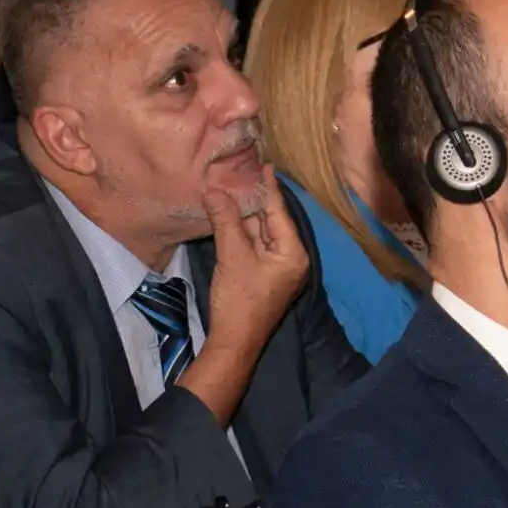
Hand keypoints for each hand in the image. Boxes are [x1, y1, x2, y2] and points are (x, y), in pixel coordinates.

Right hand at [177, 163, 309, 424]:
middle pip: (270, 221)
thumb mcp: (232, 256)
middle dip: (254, 200)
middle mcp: (290, 259)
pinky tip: (227, 215)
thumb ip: (226, 220)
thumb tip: (214, 188)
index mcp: (293, 253)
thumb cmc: (239, 301)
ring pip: (259, 234)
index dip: (268, 188)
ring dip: (244, 215)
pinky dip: (241, 232)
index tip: (262, 164)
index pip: (279, 212)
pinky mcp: (261, 276)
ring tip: (230, 187)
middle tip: (240, 171)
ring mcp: (275, 269)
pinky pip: (252, 246)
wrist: (233, 343)